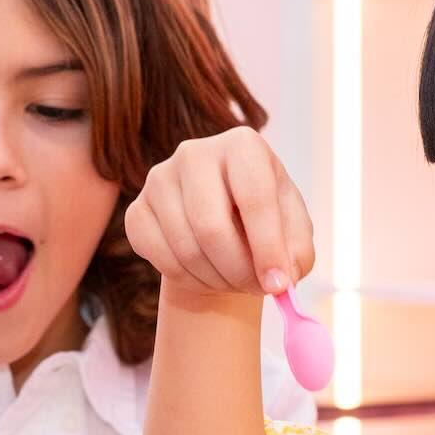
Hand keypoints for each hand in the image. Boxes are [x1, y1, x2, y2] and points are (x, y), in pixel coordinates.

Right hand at [124, 124, 314, 296]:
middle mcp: (195, 153)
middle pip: (211, 227)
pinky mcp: (136, 209)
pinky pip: (159, 258)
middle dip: (238, 270)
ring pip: (185, 249)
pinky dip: (187, 279)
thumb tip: (282, 278)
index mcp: (242, 144)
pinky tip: (205, 274)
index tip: (279, 285)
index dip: (268, 247)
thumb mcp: (294, 231)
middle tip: (256, 289)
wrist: (221, 222)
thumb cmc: (263, 222)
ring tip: (234, 279)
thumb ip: (297, 252)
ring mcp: (159, 179)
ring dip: (216, 279)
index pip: (254, 197)